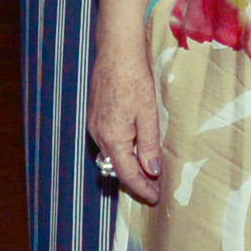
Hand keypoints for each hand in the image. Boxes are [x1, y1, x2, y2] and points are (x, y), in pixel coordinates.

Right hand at [86, 0, 164, 204]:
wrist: (116, 51)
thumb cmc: (135, 79)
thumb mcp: (148, 113)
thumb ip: (148, 144)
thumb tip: (151, 170)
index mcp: (112, 137)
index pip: (127, 174)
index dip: (141, 189)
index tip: (155, 198)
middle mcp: (99, 135)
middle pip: (116, 168)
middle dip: (135, 181)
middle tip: (153, 190)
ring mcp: (94, 125)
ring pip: (111, 155)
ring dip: (127, 166)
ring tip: (147, 173)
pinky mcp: (95, 115)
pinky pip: (108, 142)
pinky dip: (121, 150)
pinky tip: (134, 148)